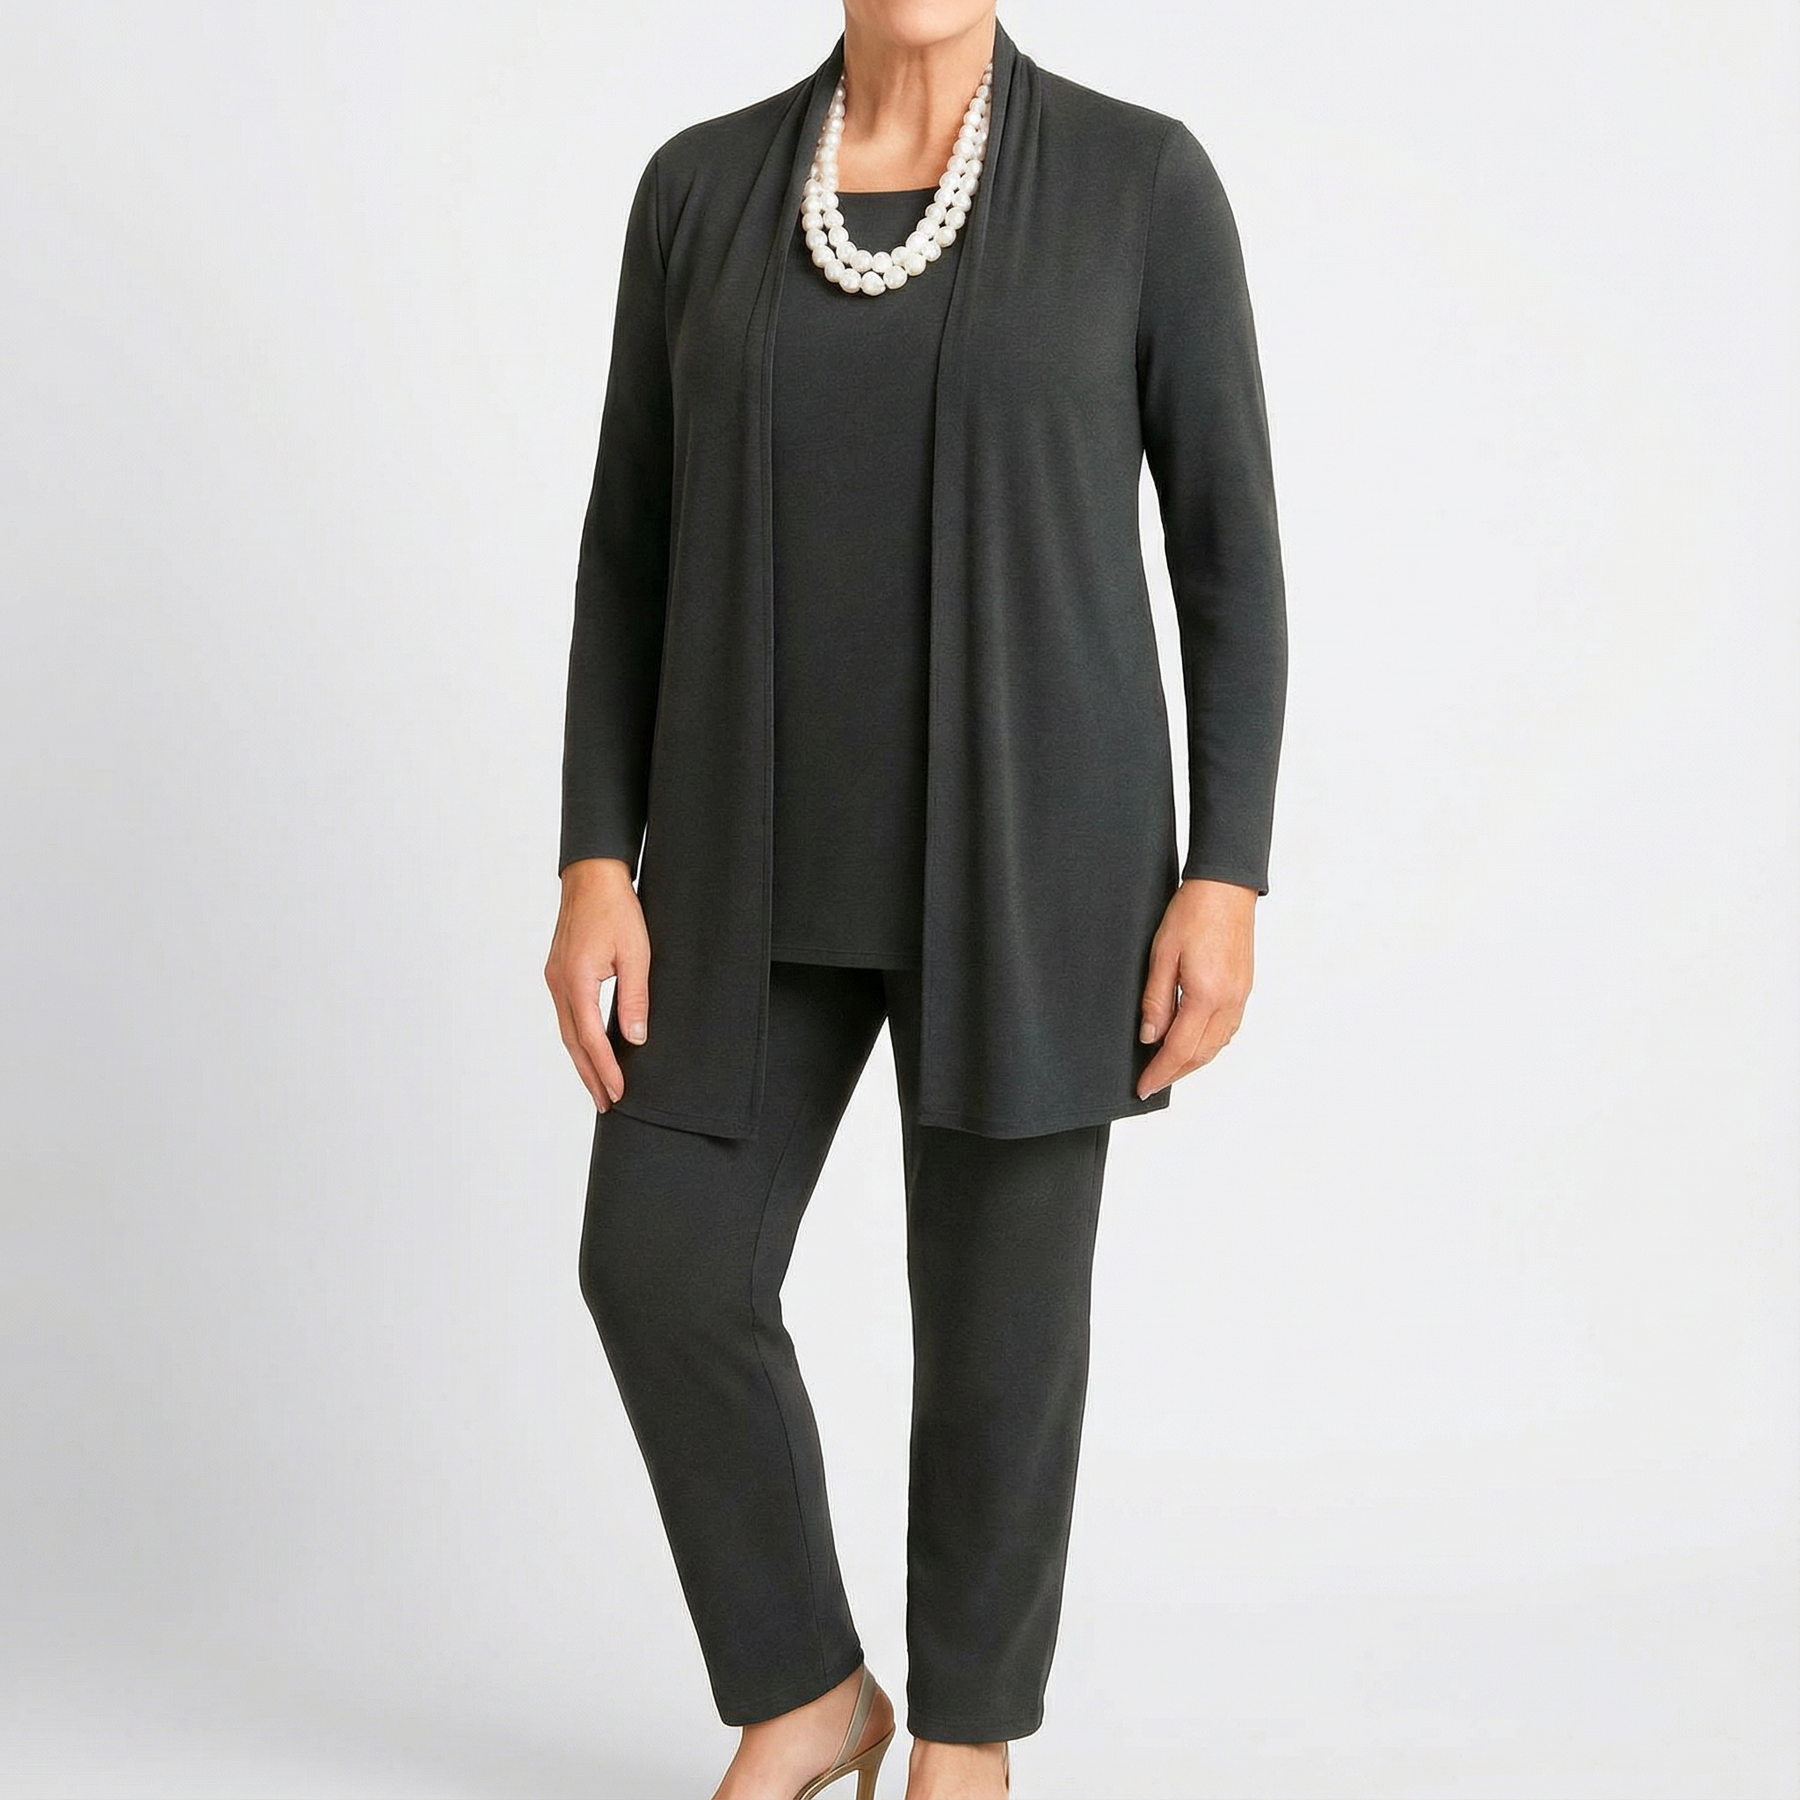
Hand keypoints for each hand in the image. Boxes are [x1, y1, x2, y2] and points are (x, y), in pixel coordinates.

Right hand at [544, 858, 649, 1110]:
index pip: (591, 1039)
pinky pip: (567, 1015)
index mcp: (576, 981)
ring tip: (599, 1084)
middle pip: (573, 1043)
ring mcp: (555, 978)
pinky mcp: (558, 972)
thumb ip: (635, 997)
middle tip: (606, 1104)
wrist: (591, 876)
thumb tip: (635, 1038)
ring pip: (567, 1031)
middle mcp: (559, 984)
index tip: (619, 1093)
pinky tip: (589, 1047)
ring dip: (582, 1060)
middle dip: (590, 1076)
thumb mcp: (636, 953)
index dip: (605, 1070)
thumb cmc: (616, 909)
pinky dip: (577, 1038)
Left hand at [1135, 878, 1256, 1098]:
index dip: (1160, 1072)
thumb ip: (1156, 1000)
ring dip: (1192, 1061)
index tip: (1143, 1087)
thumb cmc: (1192, 913)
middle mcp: (1229, 1002)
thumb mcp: (1162, 955)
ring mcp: (1240, 996)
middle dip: (1175, 1073)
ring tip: (1168, 1067)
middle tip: (1151, 1083)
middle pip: (1201, 1054)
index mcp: (1206, 996)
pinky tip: (1193, 1042)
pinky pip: (1227, 1029)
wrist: (1225, 888)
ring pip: (1217, 1045)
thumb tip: (1150, 1037)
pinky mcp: (1244, 988)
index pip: (1180, 1049)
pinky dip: (1208, 1044)